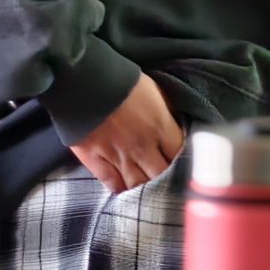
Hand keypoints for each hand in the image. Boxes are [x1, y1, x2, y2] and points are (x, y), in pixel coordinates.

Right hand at [68, 73, 183, 191]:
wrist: (83, 79)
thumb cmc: (121, 79)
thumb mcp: (154, 88)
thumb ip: (167, 110)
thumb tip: (176, 123)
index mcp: (159, 126)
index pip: (180, 153)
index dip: (185, 159)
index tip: (186, 161)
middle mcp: (142, 147)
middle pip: (161, 175)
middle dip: (166, 178)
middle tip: (169, 180)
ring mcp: (118, 156)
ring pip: (137, 185)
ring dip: (145, 188)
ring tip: (149, 189)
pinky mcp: (95, 161)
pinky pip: (112, 184)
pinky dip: (120, 189)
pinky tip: (126, 190)